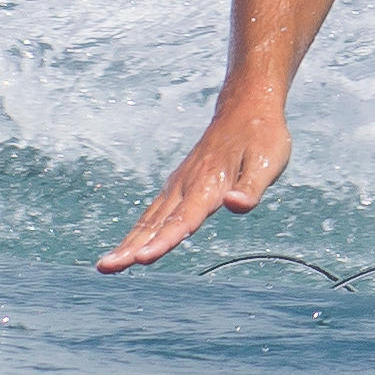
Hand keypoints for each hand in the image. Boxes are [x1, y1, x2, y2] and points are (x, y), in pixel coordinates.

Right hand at [99, 103, 291, 272]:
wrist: (247, 107)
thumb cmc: (262, 136)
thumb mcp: (268, 162)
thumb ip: (250, 188)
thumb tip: (234, 205)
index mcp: (208, 184)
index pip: (183, 220)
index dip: (163, 242)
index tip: (141, 260)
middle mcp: (187, 185)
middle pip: (155, 223)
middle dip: (130, 247)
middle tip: (106, 268)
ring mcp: (179, 184)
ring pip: (149, 219)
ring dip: (128, 242)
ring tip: (107, 265)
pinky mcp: (179, 184)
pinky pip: (154, 212)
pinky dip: (138, 231)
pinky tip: (128, 246)